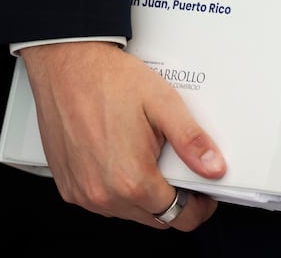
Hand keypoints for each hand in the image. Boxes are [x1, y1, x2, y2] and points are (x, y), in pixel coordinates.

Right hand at [20, 41, 226, 230]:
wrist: (66, 63)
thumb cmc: (108, 79)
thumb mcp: (163, 103)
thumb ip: (191, 140)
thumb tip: (214, 167)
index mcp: (131, 179)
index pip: (179, 216)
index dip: (198, 207)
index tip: (204, 194)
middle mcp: (103, 193)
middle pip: (155, 218)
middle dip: (173, 200)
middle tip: (178, 169)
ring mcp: (82, 192)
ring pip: (128, 212)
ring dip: (144, 196)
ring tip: (146, 157)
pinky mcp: (67, 185)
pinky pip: (102, 202)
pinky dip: (117, 189)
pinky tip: (120, 159)